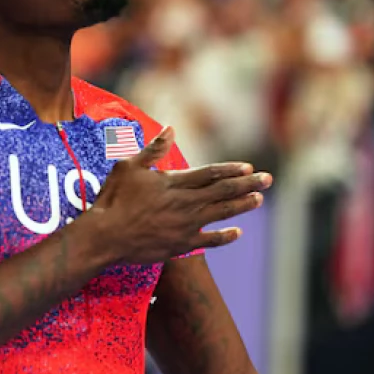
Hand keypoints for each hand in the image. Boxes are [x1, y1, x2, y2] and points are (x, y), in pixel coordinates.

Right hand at [90, 127, 272, 264]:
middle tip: (268, 179)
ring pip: (221, 213)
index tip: (248, 166)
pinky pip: (209, 241)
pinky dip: (224, 237)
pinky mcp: (180, 245)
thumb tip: (171, 128)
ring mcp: (185, 225)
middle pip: (223, 191)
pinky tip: (238, 233)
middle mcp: (185, 203)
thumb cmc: (114, 199)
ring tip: (258, 199)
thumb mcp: (129, 166)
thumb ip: (154, 149)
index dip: (230, 169)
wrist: (106, 236)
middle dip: (247, 184)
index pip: (210, 173)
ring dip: (242, 206)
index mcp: (174, 183)